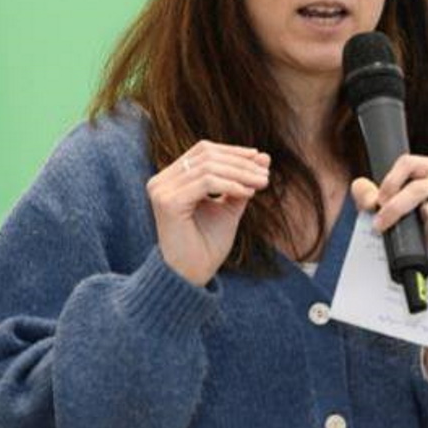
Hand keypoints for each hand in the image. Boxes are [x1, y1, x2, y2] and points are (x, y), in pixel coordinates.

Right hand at [147, 141, 269, 285]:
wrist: (191, 276)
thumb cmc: (207, 244)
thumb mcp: (229, 207)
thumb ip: (242, 182)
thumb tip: (263, 156)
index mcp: (171, 179)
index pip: (203, 151)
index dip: (233, 151)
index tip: (261, 160)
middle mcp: (161, 181)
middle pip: (206, 155)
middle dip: (240, 162)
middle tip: (265, 175)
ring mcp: (161, 190)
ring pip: (208, 167)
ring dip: (240, 173)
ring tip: (262, 183)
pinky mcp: (168, 202)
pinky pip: (206, 183)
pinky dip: (230, 185)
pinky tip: (248, 193)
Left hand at [351, 156, 427, 383]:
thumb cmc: (414, 227)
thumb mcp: (387, 212)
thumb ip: (369, 197)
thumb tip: (360, 188)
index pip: (409, 162)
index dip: (390, 180)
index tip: (377, 202)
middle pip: (419, 186)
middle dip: (395, 208)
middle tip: (380, 226)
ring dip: (421, 226)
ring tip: (420, 235)